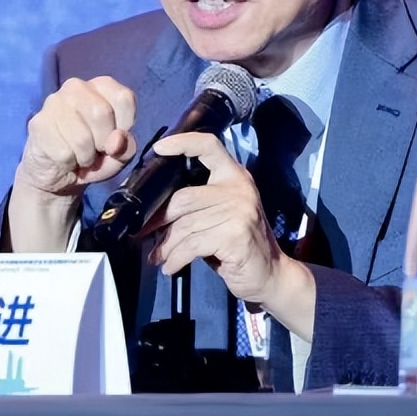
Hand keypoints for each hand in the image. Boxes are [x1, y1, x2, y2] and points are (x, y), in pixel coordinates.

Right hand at [15, 76, 137, 200]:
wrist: (55, 171)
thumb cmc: (94, 156)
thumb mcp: (120, 154)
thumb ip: (127, 147)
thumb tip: (116, 140)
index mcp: (102, 86)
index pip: (124, 97)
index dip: (125, 124)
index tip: (115, 136)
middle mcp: (76, 87)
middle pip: (102, 113)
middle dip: (104, 141)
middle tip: (96, 148)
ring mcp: (54, 102)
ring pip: (82, 137)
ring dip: (86, 156)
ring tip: (80, 154)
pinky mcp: (38, 123)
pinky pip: (64, 151)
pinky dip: (70, 162)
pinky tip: (65, 157)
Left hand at [146, 131, 290, 305]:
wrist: (270, 273)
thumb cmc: (238, 243)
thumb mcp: (221, 214)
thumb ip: (197, 203)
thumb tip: (153, 208)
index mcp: (234, 176)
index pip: (209, 146)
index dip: (182, 142)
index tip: (158, 148)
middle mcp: (239, 189)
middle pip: (184, 197)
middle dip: (159, 220)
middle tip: (146, 235)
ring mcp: (240, 211)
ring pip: (185, 225)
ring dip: (167, 246)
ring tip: (161, 257)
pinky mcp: (236, 235)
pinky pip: (192, 245)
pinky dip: (176, 258)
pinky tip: (172, 266)